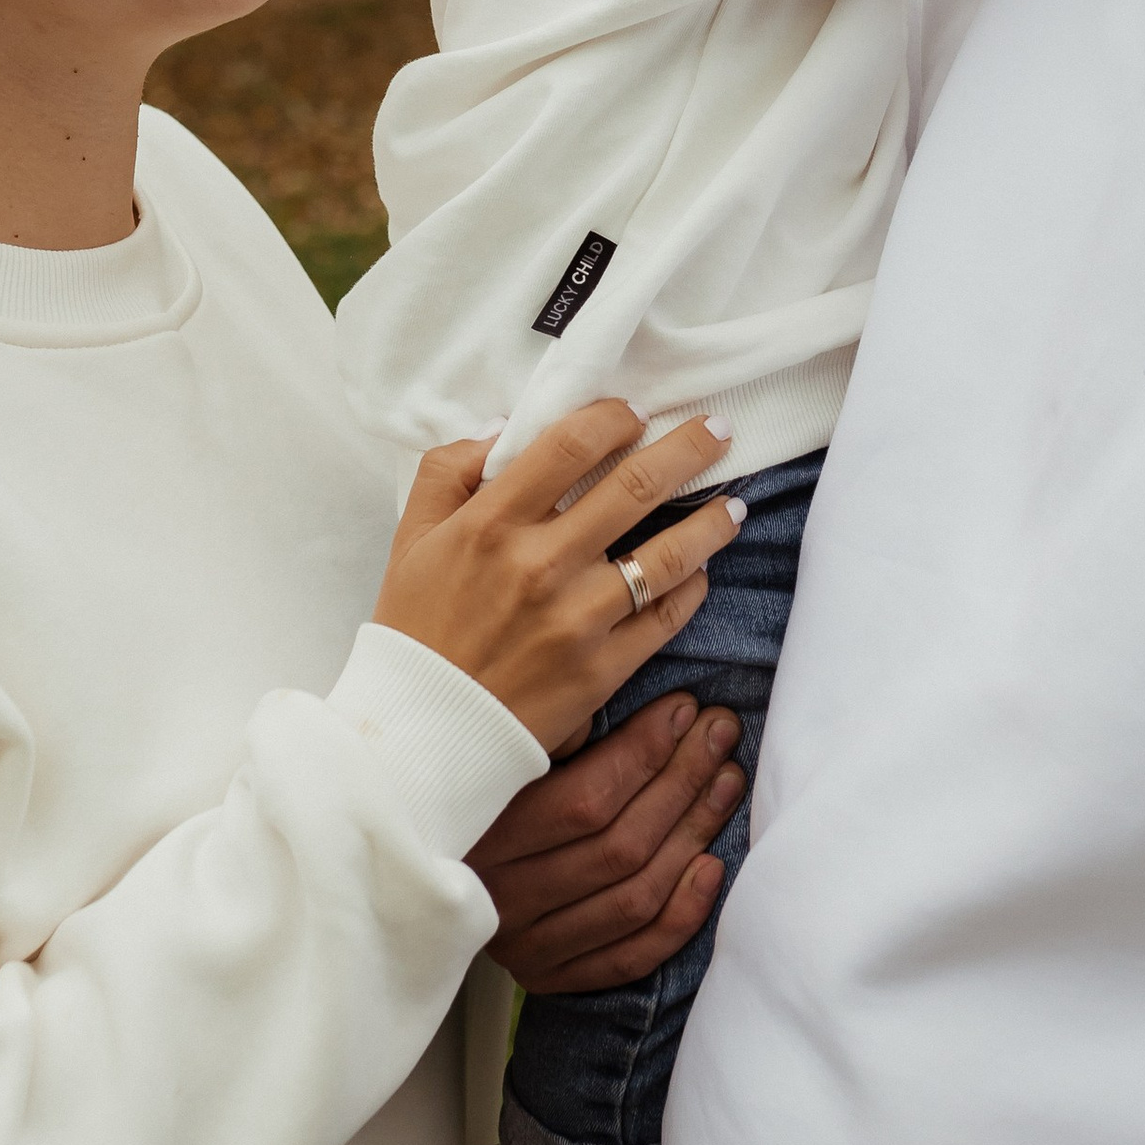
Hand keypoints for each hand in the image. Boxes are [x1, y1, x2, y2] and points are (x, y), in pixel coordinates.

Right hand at [375, 401, 739, 752]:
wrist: (422, 729)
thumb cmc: (416, 628)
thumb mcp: (411, 537)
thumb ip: (449, 471)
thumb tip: (505, 427)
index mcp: (491, 524)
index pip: (571, 445)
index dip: (614, 418)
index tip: (636, 414)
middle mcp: (541, 564)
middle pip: (636, 486)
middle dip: (688, 449)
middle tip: (717, 432)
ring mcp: (577, 618)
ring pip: (670, 553)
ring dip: (712, 520)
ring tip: (734, 505)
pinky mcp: (602, 669)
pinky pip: (667, 617)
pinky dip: (693, 587)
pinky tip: (702, 571)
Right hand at [470, 688, 744, 990]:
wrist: (419, 881)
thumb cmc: (480, 801)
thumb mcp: (499, 763)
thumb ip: (555, 743)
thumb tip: (650, 713)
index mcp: (481, 835)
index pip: (584, 800)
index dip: (646, 752)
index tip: (686, 709)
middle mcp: (500, 899)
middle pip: (619, 847)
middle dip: (682, 782)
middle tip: (719, 735)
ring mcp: (526, 946)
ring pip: (634, 895)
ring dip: (692, 834)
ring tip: (725, 783)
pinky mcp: (550, 977)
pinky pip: (632, 955)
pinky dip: (682, 913)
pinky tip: (711, 865)